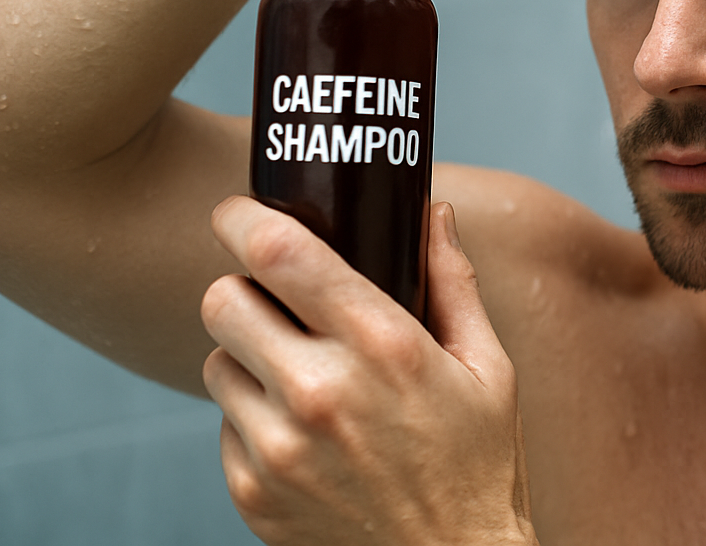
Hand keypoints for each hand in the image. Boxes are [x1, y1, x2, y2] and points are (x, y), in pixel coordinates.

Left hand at [202, 198, 533, 545]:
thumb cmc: (478, 466)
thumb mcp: (488, 368)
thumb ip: (454, 282)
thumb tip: (434, 213)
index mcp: (382, 345)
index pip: (278, 254)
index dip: (244, 219)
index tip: (240, 212)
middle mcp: (320, 392)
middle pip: (222, 300)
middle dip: (244, 290)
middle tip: (275, 301)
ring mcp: (279, 448)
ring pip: (216, 362)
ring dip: (247, 358)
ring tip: (299, 377)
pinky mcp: (252, 493)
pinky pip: (224, 426)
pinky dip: (253, 420)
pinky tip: (305, 436)